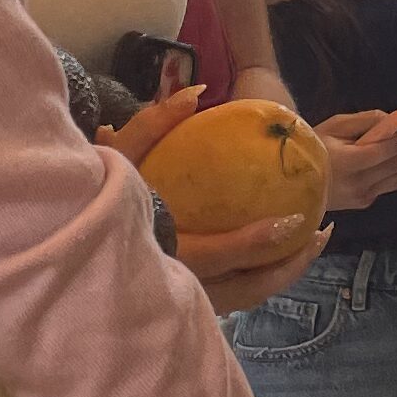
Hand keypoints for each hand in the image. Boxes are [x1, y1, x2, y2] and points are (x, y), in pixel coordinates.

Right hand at [98, 94, 336, 300]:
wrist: (77, 241)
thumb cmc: (97, 196)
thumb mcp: (119, 156)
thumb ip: (152, 125)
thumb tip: (195, 93)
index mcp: (162, 252)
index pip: (219, 254)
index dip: (259, 241)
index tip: (296, 219)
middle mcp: (176, 284)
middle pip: (247, 288)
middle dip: (289, 265)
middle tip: (319, 232)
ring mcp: (182, 300)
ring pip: (246, 297)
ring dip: (282, 273)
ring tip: (309, 243)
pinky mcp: (187, 304)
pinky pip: (236, 295)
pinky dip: (262, 277)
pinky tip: (278, 252)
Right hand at [313, 104, 396, 208]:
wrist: (294, 185)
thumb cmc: (313, 147)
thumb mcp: (331, 126)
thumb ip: (362, 122)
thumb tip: (393, 121)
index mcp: (342, 163)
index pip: (374, 155)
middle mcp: (356, 184)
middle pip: (396, 168)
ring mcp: (363, 196)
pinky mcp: (368, 201)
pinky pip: (396, 184)